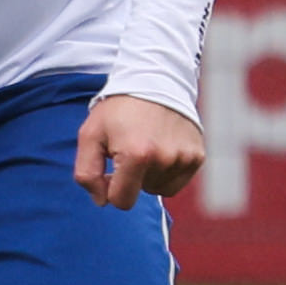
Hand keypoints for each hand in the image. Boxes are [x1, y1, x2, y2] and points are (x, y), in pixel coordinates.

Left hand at [77, 92, 204, 209]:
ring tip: (145, 146)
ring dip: (149, 175)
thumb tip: (102, 202)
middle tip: (128, 148)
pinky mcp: (198, 156)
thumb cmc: (116, 111)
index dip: (109, 191)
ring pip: (159, 188)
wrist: (154, 83)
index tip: (109, 171)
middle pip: (141, 193)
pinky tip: (160, 149)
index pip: (121, 201)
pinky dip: (166, 172)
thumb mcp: (89, 136)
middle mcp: (165, 159)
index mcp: (137, 156)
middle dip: (130, 178)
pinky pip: (177, 182)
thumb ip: (87, 173)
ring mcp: (185, 158)